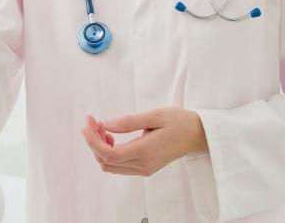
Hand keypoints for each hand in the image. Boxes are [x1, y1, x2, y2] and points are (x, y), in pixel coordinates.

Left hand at [80, 108, 208, 176]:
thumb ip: (129, 122)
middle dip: (94, 141)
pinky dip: (110, 152)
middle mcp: (143, 165)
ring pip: (111, 166)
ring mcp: (144, 169)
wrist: (197, 135)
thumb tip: (106, 124)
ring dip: (101, 147)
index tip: (87, 124)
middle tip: (94, 121)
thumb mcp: (154, 115)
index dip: (92, 141)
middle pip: (106, 162)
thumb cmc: (179, 122)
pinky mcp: (145, 168)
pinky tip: (113, 136)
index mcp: (145, 151)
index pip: (109, 154)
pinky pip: (119, 166)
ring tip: (103, 127)